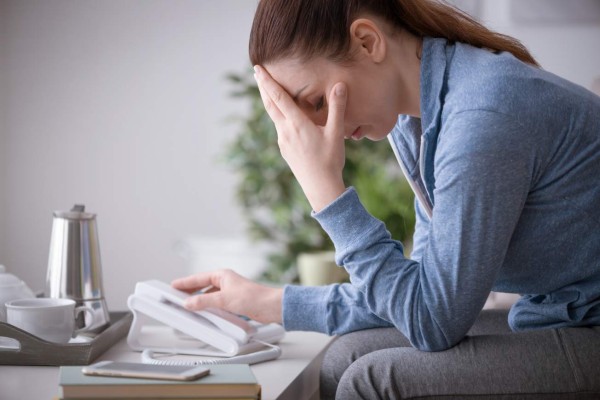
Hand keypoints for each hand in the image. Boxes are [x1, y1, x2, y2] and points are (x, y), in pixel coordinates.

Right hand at [171, 269, 282, 323]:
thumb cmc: (253, 297)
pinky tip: (204, 314)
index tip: (173, 285)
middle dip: (190, 291)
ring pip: (209, 296)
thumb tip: (189, 303)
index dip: (185, 282)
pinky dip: (209, 308)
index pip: (199, 278)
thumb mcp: (224, 299)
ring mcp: (230, 292)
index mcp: (222, 275)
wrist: (270, 307)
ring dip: (200, 301)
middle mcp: (226, 282)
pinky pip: (216, 304)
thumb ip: (204, 301)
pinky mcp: (234, 302)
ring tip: (188, 306)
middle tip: (176, 296)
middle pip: (203, 286)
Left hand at [254, 65, 347, 211]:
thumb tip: (340, 84)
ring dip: (270, 101)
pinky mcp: (285, 149)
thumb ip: (337, 107)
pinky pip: (280, 127)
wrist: (320, 187)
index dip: (267, 82)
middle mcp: (285, 131)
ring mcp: (283, 141)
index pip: (278, 98)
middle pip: (270, 105)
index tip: (257, 69)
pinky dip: (278, 115)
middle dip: (263, 88)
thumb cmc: (330, 160)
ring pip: (274, 116)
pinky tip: (283, 114)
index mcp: (297, 124)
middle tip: (256, 73)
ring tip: (267, 90)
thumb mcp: (336, 132)